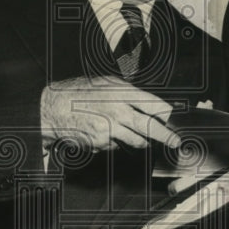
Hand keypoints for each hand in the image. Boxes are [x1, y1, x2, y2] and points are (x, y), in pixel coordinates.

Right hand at [40, 76, 181, 151]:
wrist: (53, 108)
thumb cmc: (78, 92)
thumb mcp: (106, 83)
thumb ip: (128, 93)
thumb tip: (149, 105)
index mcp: (120, 92)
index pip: (152, 104)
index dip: (166, 112)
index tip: (171, 116)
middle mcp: (117, 112)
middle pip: (150, 127)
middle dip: (166, 136)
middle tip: (175, 141)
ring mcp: (109, 130)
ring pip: (137, 140)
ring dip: (141, 139)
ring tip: (131, 130)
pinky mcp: (101, 143)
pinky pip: (117, 145)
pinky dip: (115, 140)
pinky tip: (103, 130)